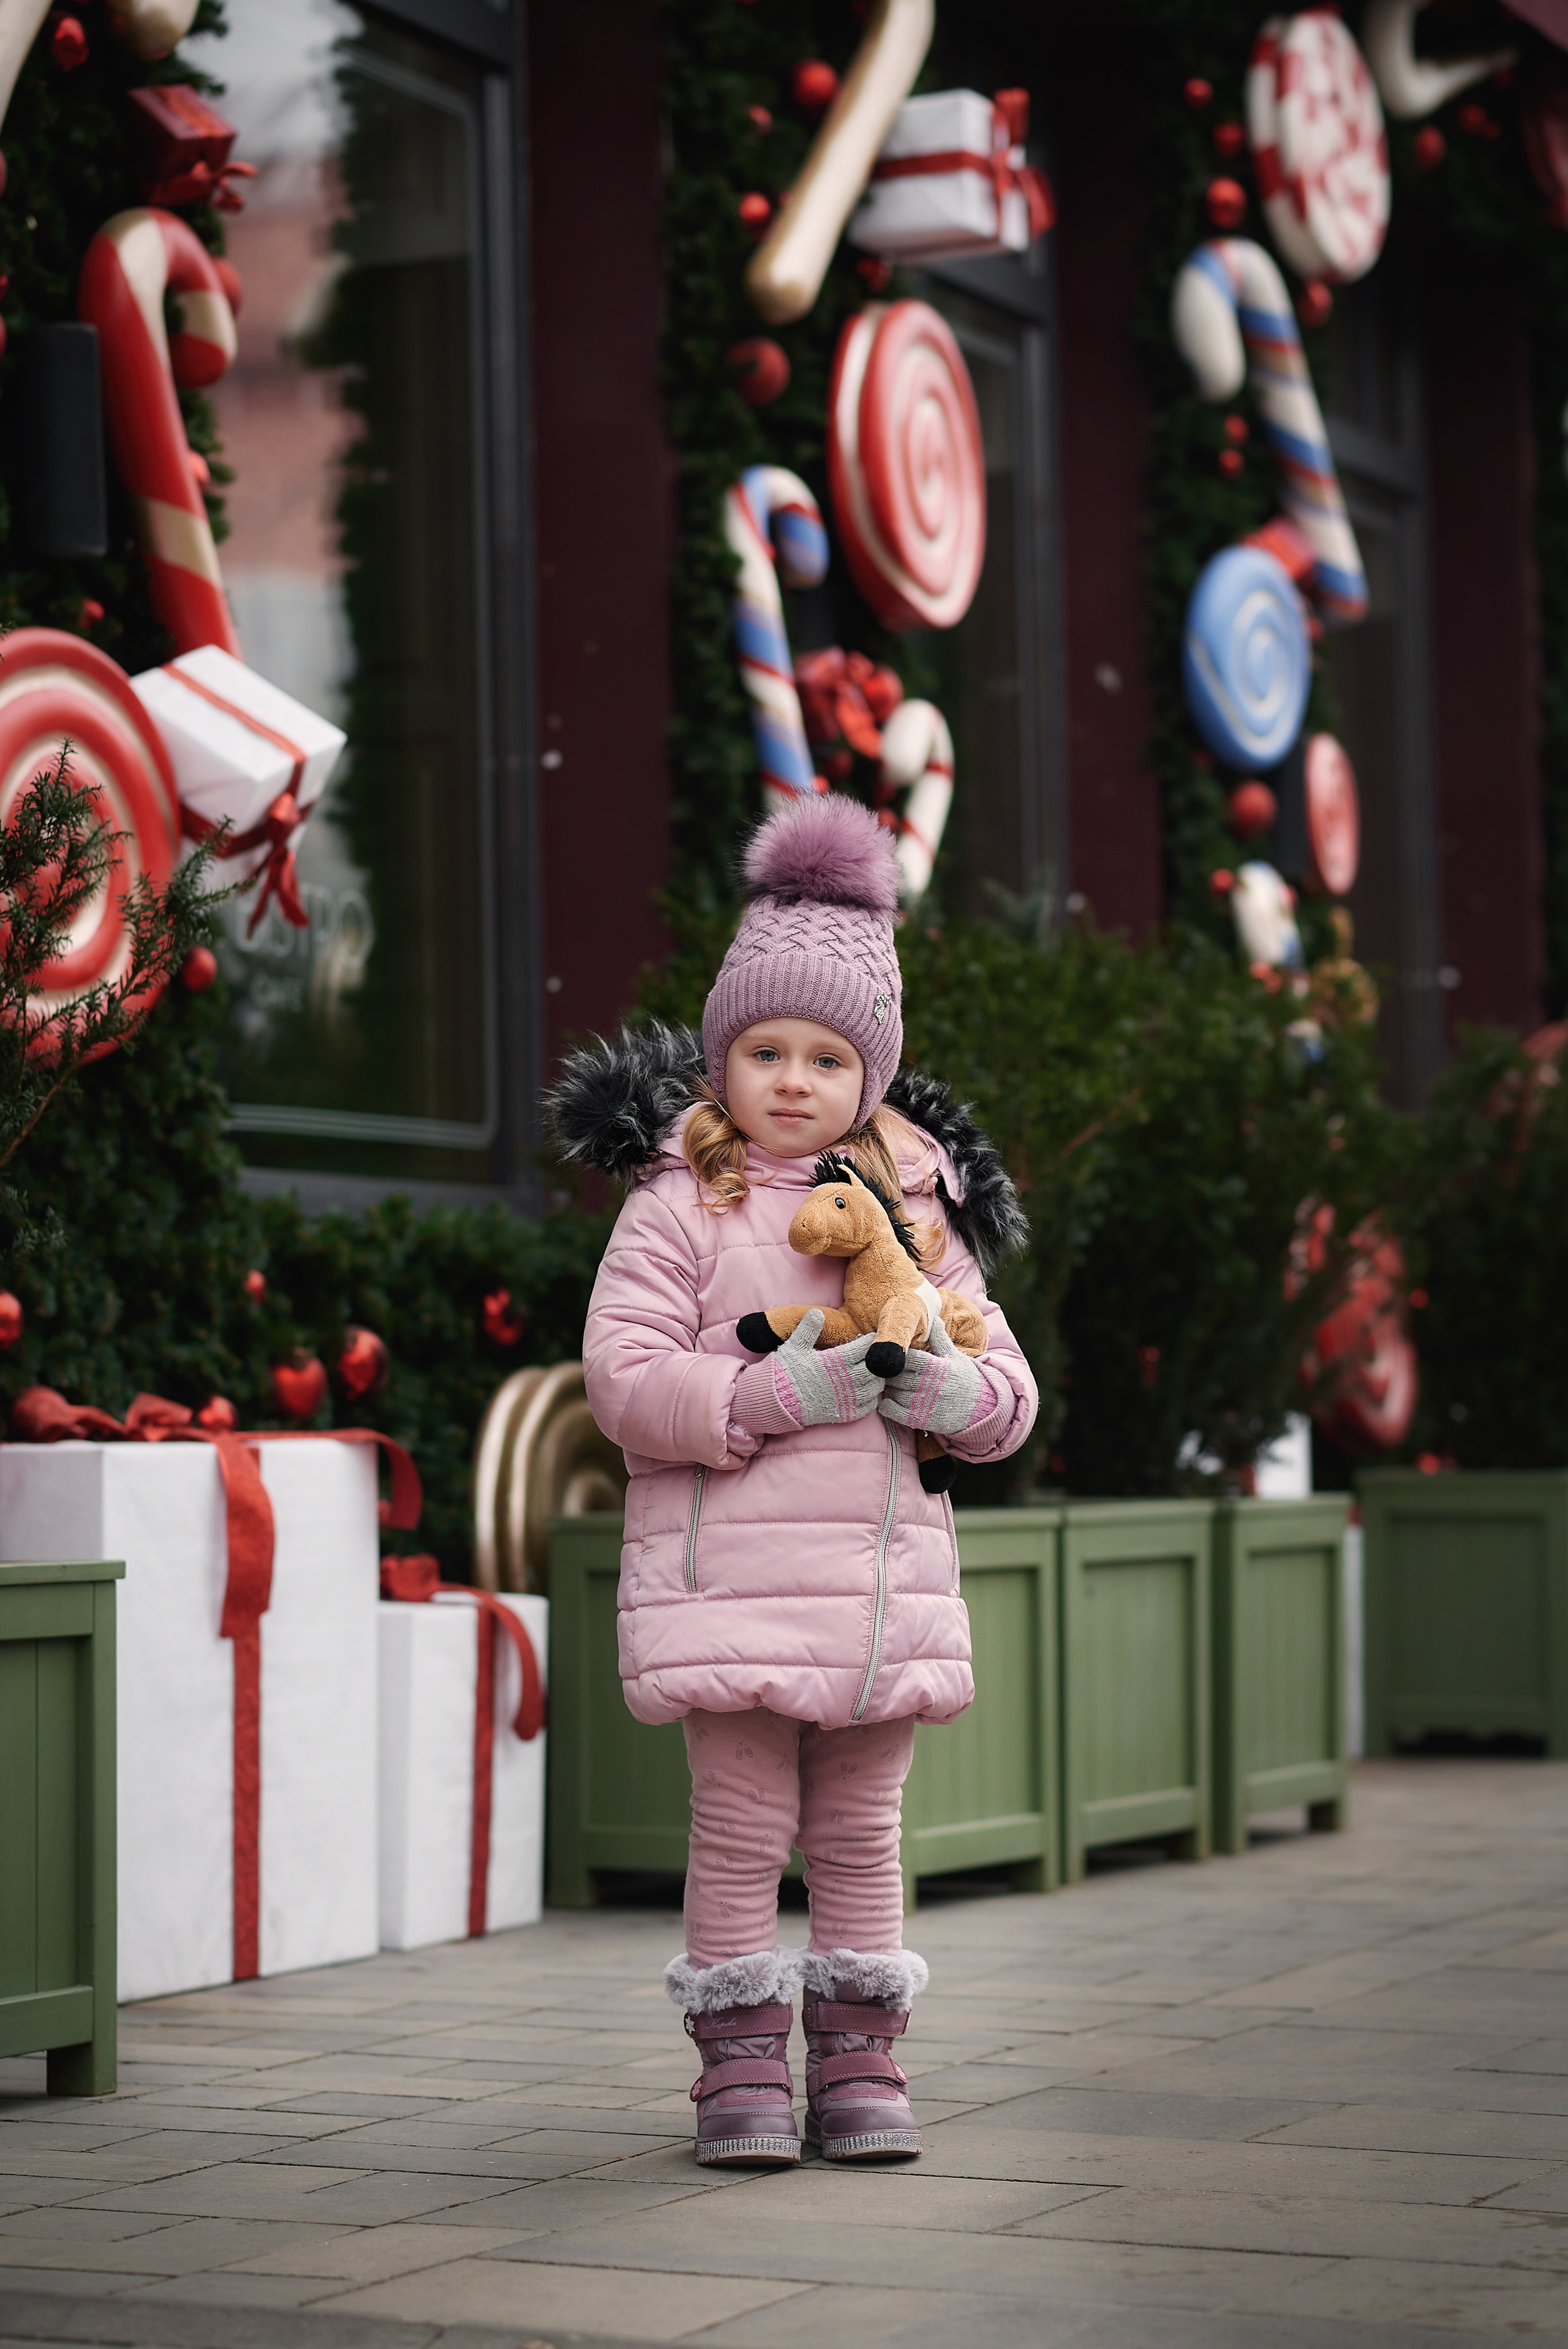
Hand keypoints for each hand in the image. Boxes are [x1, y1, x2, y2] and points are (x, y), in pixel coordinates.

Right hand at [732, 1309, 885, 1434]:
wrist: (776, 1400)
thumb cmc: (786, 1371)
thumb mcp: (795, 1346)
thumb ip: (808, 1329)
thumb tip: (817, 1312)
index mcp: (834, 1361)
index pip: (862, 1349)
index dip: (870, 1342)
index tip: (873, 1337)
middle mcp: (843, 1380)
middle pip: (872, 1369)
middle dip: (877, 1361)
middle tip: (878, 1356)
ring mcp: (843, 1399)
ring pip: (873, 1389)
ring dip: (878, 1380)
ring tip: (876, 1374)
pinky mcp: (841, 1413)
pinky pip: (866, 1408)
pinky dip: (872, 1400)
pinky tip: (870, 1394)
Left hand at [878, 1316, 993, 1435]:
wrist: (980, 1407)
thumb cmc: (965, 1378)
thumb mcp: (955, 1356)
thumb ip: (940, 1339)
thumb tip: (933, 1317)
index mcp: (936, 1366)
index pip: (905, 1358)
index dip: (894, 1356)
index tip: (890, 1355)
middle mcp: (929, 1385)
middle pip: (895, 1375)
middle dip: (888, 1373)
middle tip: (885, 1370)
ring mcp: (925, 1404)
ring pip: (893, 1393)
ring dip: (887, 1389)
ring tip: (888, 1384)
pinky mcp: (922, 1420)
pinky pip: (895, 1412)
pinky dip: (886, 1406)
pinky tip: (888, 1401)